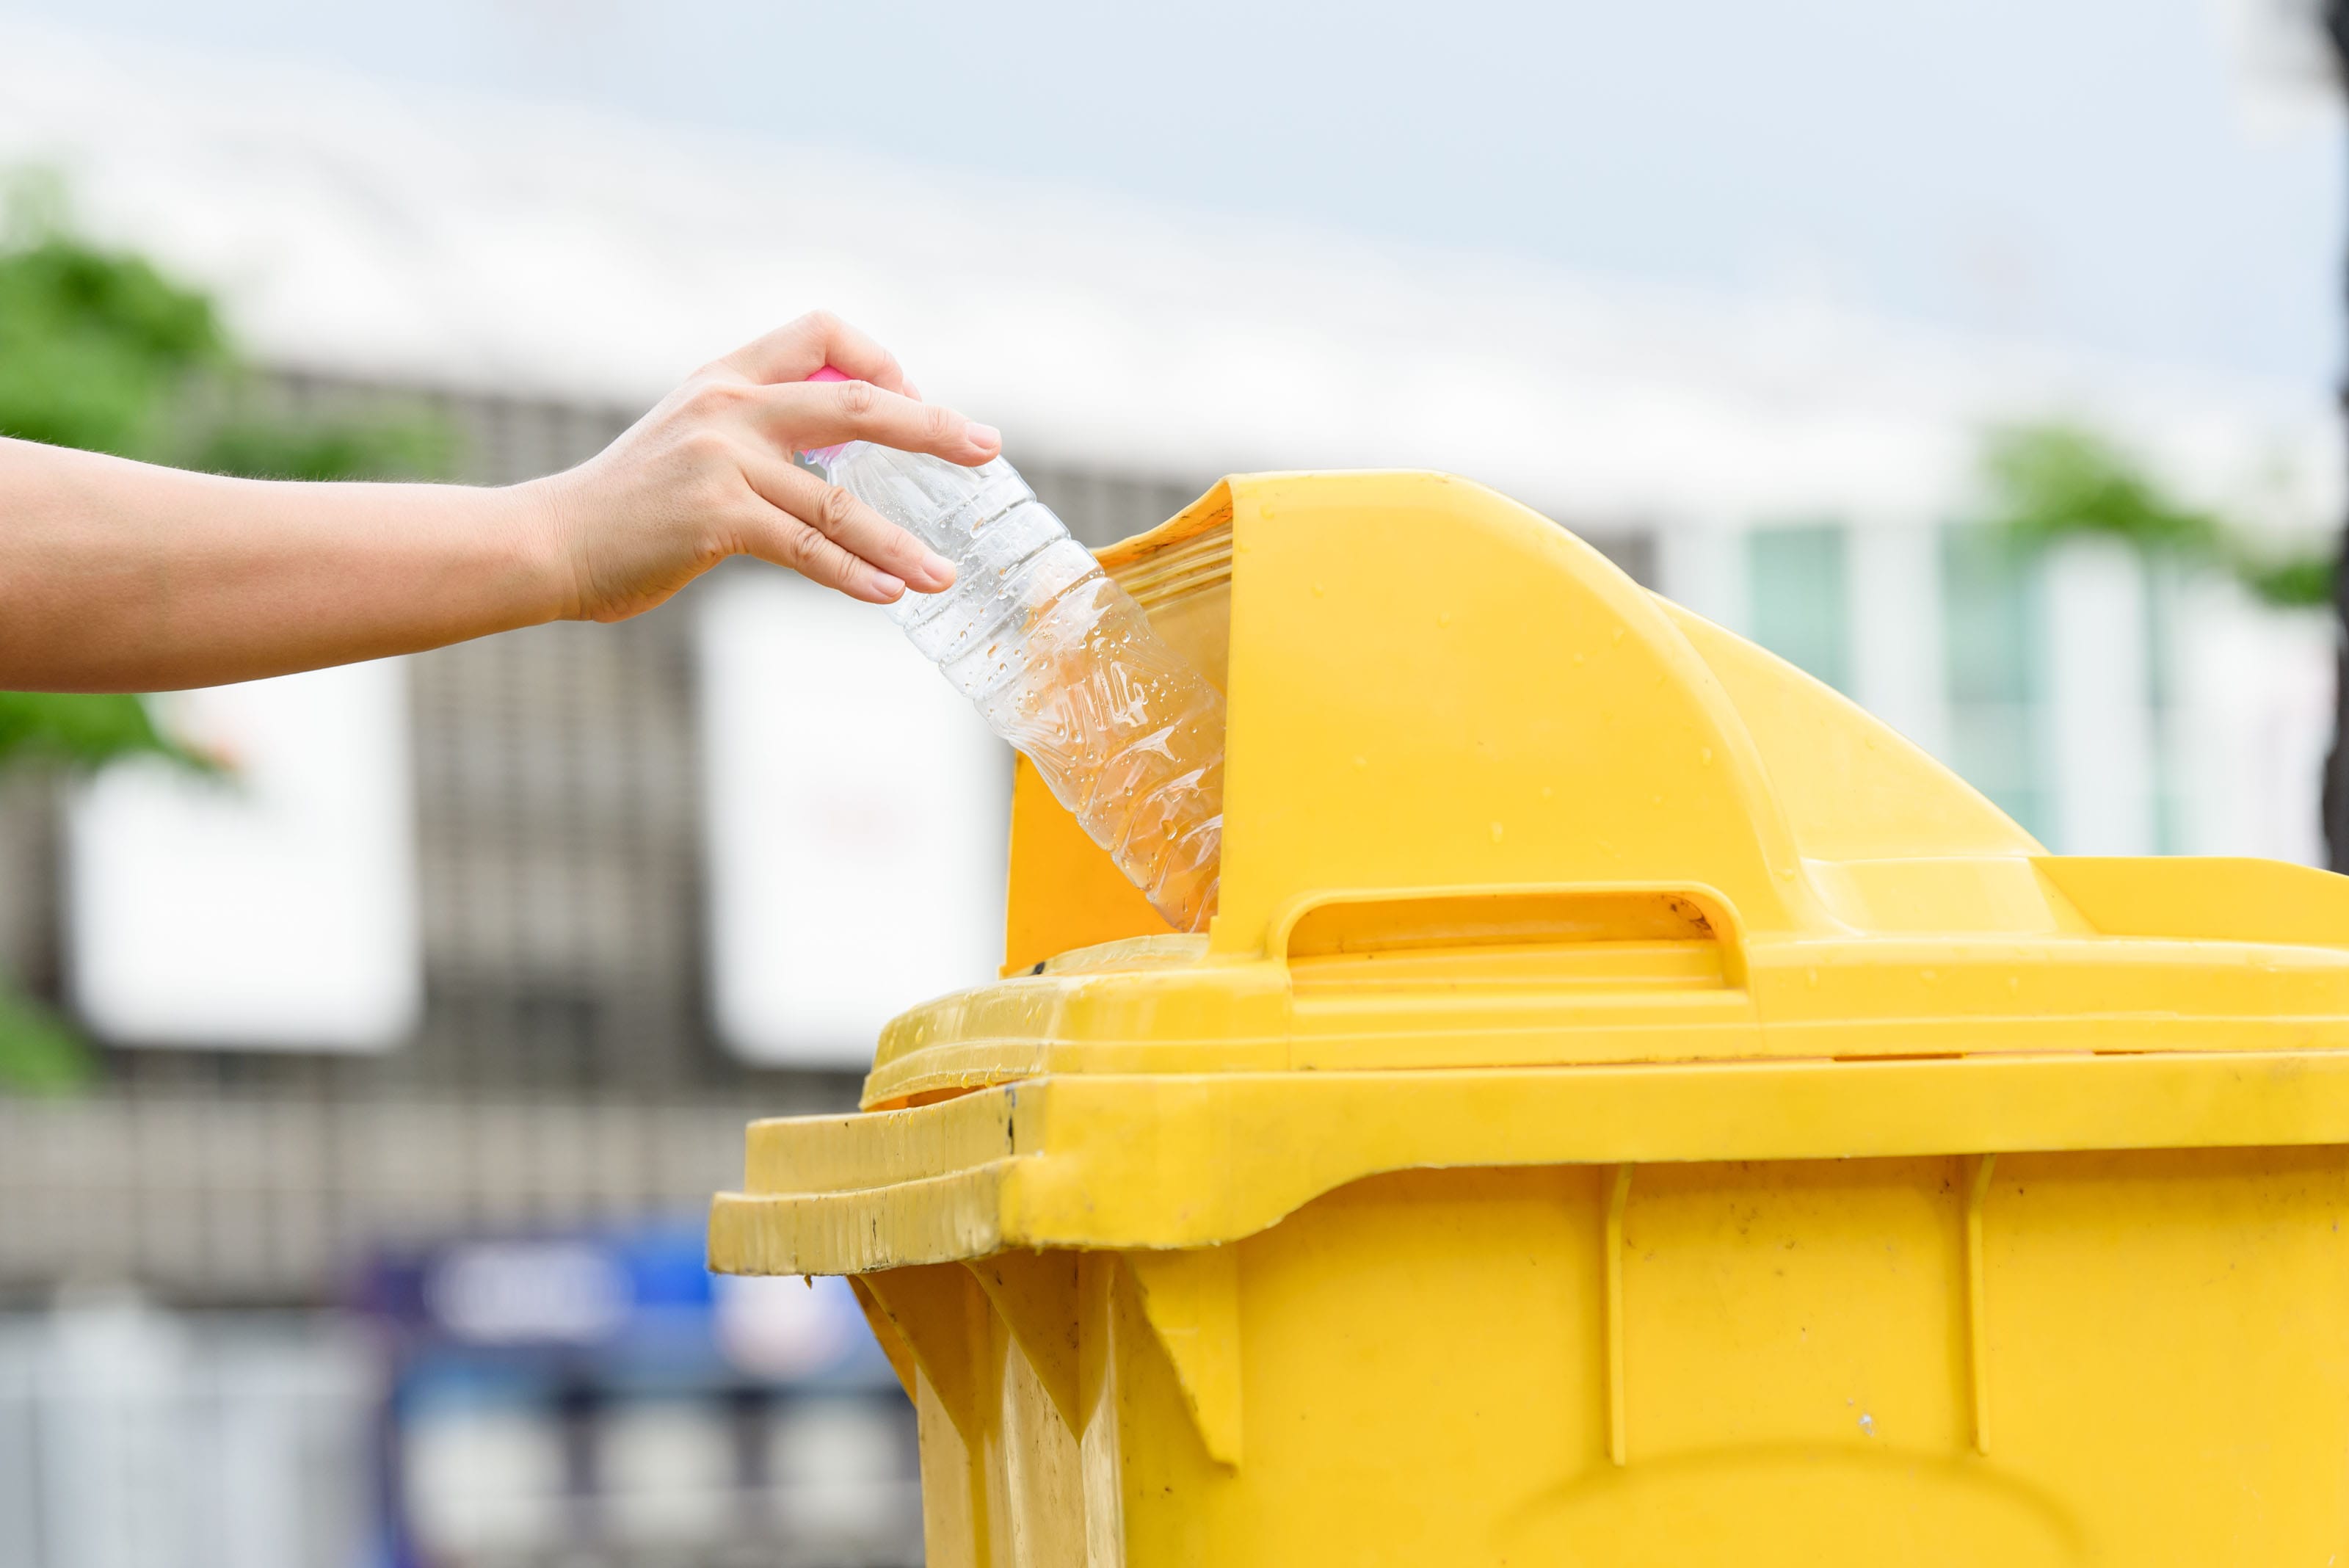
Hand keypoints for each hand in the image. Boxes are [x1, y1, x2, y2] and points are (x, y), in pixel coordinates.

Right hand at [527, 311, 1000, 619]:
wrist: (546, 542)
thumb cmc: (626, 505)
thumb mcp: (689, 440)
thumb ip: (755, 433)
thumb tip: (834, 455)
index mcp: (727, 379)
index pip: (820, 332)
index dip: (879, 357)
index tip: (913, 395)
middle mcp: (730, 408)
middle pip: (860, 404)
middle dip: (934, 427)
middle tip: (986, 449)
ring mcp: (722, 461)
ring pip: (841, 501)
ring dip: (901, 542)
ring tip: (945, 572)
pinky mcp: (714, 519)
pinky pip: (806, 549)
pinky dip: (854, 575)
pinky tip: (889, 594)